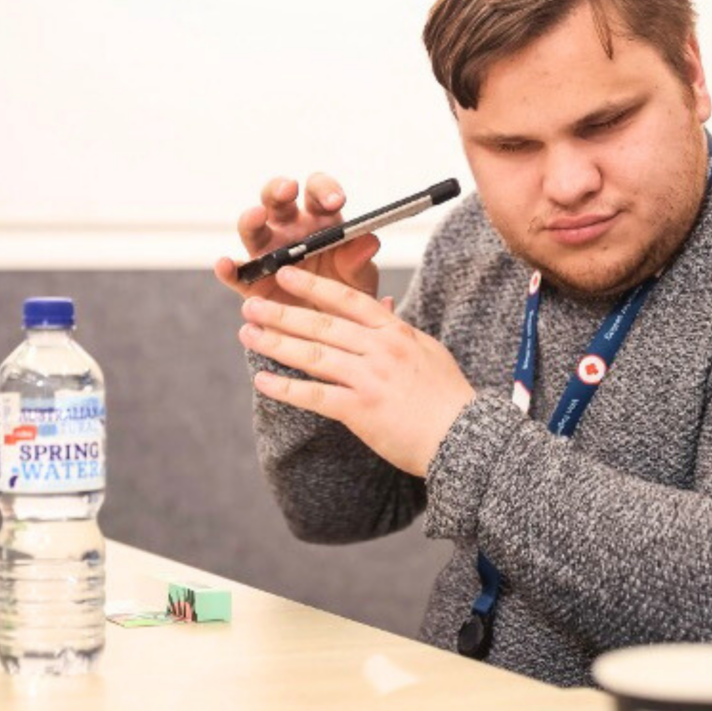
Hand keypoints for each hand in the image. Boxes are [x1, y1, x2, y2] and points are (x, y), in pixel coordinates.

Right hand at [214, 173, 381, 308]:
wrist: (331, 333)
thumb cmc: (347, 294)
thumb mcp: (360, 280)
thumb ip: (360, 261)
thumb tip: (370, 241)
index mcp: (321, 221)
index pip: (318, 193)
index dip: (324, 190)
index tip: (335, 200)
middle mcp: (290, 230)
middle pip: (278, 200)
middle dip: (280, 189)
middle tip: (289, 189)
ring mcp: (268, 253)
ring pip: (253, 228)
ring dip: (252, 218)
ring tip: (256, 215)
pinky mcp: (252, 282)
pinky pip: (237, 272)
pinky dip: (229, 267)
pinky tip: (226, 264)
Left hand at [239, 266, 474, 476]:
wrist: (463, 436)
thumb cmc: (449, 397)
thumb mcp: (427, 352)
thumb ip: (401, 334)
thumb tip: (387, 316)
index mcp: (396, 332)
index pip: (348, 300)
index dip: (313, 285)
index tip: (286, 274)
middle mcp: (380, 350)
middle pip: (322, 324)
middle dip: (282, 312)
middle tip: (252, 304)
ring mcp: (369, 378)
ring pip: (313, 355)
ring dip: (275, 343)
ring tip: (248, 334)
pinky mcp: (360, 410)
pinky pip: (314, 395)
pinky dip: (285, 388)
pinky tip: (263, 380)